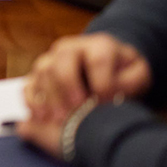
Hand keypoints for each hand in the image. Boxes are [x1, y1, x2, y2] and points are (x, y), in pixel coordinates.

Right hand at [16, 34, 151, 155]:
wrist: (106, 67)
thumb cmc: (122, 73)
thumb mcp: (138, 74)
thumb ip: (132, 82)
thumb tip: (112, 94)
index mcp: (99, 46)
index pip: (98, 59)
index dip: (102, 83)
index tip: (106, 103)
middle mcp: (71, 49)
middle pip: (62, 62)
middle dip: (67, 89)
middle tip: (75, 112)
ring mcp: (51, 60)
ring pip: (42, 72)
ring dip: (49, 98)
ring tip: (59, 120)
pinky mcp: (38, 76)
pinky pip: (28, 85)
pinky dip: (33, 102)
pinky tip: (41, 118)